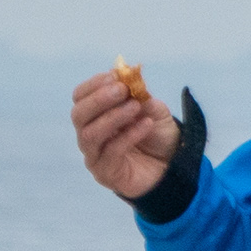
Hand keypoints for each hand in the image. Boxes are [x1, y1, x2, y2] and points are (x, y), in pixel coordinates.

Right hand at [69, 68, 179, 201]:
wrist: (172, 167)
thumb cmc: (157, 136)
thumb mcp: (154, 109)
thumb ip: (141, 95)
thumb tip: (129, 79)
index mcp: (96, 116)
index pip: (80, 97)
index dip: (94, 85)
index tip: (114, 76)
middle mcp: (89, 135)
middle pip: (78, 115)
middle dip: (98, 99)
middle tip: (121, 90)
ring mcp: (95, 156)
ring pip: (90, 135)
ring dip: (112, 116)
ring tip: (135, 107)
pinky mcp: (106, 174)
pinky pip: (111, 152)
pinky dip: (129, 135)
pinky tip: (146, 125)